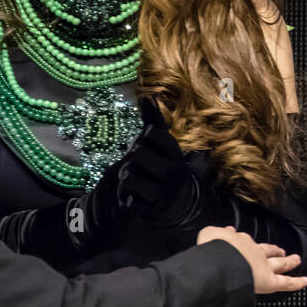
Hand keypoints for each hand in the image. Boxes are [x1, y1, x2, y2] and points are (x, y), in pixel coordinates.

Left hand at [117, 98, 199, 224]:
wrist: (181, 203)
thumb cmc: (166, 167)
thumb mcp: (164, 146)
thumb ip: (154, 121)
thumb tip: (147, 96)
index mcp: (175, 154)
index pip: (153, 135)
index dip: (144, 138)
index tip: (147, 145)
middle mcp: (174, 172)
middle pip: (137, 154)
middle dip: (130, 161)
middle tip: (138, 167)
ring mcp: (164, 192)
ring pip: (129, 178)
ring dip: (125, 181)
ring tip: (135, 184)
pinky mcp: (154, 210)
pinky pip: (129, 200)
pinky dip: (128, 200)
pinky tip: (136, 199)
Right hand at [196, 225, 306, 293]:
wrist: (221, 262)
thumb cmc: (212, 252)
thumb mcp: (208, 235)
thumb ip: (212, 233)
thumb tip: (215, 231)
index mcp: (237, 241)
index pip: (241, 239)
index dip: (241, 239)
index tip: (239, 237)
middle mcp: (253, 251)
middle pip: (266, 249)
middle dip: (274, 249)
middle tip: (279, 250)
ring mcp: (263, 265)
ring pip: (280, 263)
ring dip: (289, 261)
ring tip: (296, 259)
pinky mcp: (269, 281)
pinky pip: (286, 282)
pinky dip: (296, 282)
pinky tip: (305, 281)